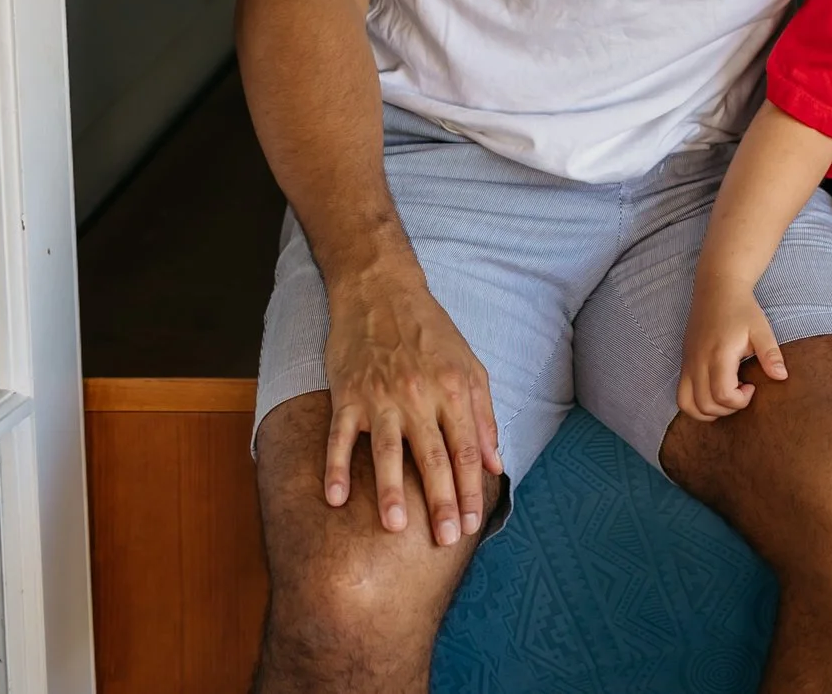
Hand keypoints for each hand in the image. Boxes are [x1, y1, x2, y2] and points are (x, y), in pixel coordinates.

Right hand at [322, 263, 501, 544]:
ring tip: (396, 527)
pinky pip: (340, 437)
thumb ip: (483, 415)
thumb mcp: (470, 366)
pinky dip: (335, 467)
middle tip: (446, 539)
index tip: (473, 524)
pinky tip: (334, 498)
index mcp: (454, 390)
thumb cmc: (431, 333)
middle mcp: (420, 396)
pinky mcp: (348, 395)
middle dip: (441, 501)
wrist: (382, 293)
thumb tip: (497, 463)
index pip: (466, 450)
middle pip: (433, 457)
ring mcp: (381, 397)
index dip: (471, 489)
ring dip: (391, 491)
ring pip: (388, 451)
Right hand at [677, 277, 786, 419]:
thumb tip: (782, 377)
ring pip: (688, 405)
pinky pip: (681, 395)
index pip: (723, 395)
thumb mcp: (761, 329)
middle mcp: (698, 361)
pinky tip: (714, 392)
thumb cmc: (742, 309)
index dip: (740, 401)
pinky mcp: (684, 363)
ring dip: (709, 411)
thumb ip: (771, 354)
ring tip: (727, 396)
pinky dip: (696, 404)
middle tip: (742, 392)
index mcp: (719, 354)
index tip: (752, 386)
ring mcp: (687, 363)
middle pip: (705, 404)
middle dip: (728, 409)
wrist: (717, 289)